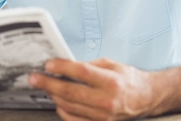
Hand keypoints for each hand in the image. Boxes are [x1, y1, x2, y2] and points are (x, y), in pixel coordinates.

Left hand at [29, 58, 153, 120]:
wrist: (146, 98)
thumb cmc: (128, 79)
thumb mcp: (111, 64)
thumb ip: (88, 65)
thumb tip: (65, 64)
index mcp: (111, 81)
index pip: (81, 72)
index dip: (62, 67)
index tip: (48, 64)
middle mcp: (107, 100)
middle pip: (71, 92)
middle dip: (48, 84)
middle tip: (34, 78)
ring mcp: (103, 116)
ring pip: (69, 106)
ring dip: (53, 96)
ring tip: (44, 86)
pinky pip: (74, 119)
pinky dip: (62, 110)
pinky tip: (58, 100)